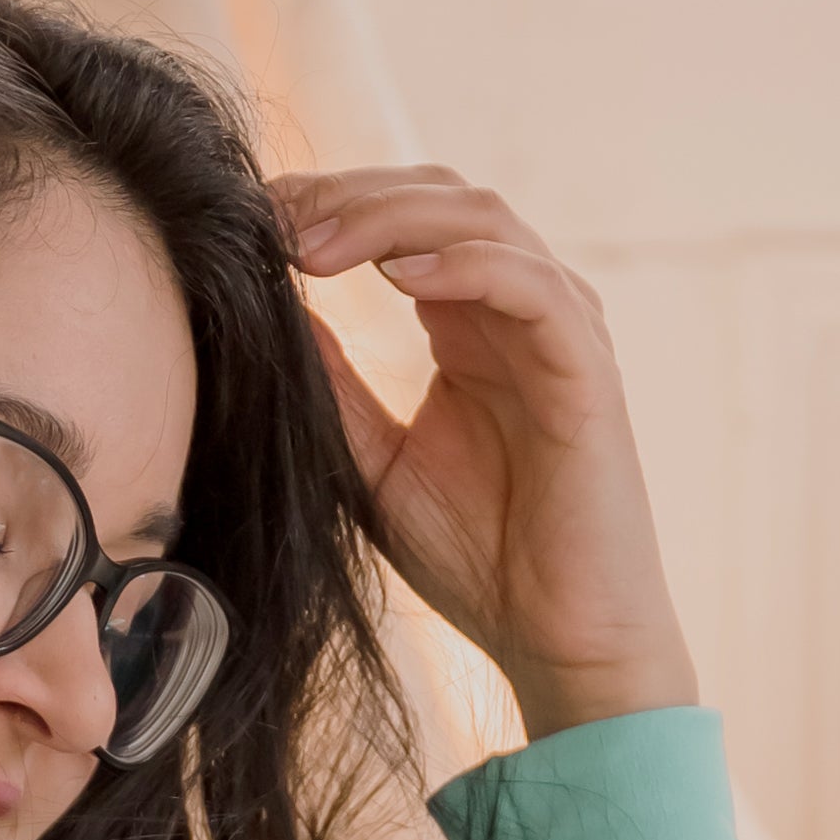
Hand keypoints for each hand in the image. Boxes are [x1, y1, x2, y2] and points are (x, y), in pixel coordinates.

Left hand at [278, 166, 698, 739]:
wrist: (558, 643)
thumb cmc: (478, 561)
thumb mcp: (371, 460)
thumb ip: (334, 385)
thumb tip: (268, 311)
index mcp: (469, 324)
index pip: (404, 220)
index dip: (328, 205)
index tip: (250, 223)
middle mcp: (519, 311)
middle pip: (440, 196)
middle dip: (349, 195)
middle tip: (271, 221)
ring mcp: (561, 334)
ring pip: (482, 220)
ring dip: (390, 218)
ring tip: (311, 247)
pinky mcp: (589, 372)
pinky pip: (534, 286)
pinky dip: (466, 265)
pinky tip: (395, 276)